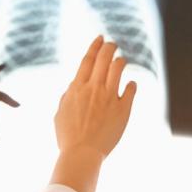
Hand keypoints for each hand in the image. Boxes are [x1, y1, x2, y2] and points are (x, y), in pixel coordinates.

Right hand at [55, 36, 136, 158]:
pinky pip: (130, 90)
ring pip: (118, 69)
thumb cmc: (67, 136)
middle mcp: (94, 88)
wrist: (82, 152)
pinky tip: (130, 84)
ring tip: (121, 60)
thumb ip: (67, 96)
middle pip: (104, 59)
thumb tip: (74, 86)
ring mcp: (110, 97)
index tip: (100, 38)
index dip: (95, 46)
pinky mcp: (123, 109)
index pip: (88, 60)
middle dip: (109, 48)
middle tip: (112, 44)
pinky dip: (131, 85)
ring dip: (120, 61)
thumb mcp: (60, 112)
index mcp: (77, 88)